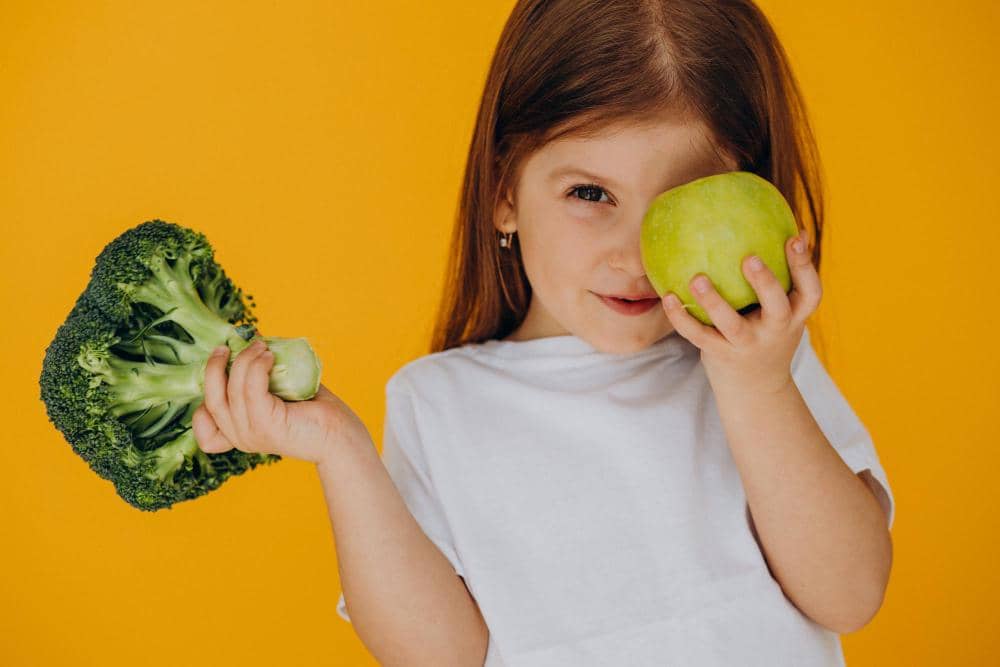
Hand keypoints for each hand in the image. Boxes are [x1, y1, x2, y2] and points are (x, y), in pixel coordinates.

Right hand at [192, 339, 368, 464]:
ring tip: (261, 347)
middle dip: (213, 368)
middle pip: (211, 399)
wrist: (341, 438)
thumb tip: (254, 343)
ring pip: (232, 389)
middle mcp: (241, 437)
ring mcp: (252, 433)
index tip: (219, 375)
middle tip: (226, 347)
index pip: (204, 429)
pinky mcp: (268, 424)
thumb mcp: (278, 396)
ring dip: (245, 360)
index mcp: (239, 435)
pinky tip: (270, 357)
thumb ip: (261, 380)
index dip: (202, 404)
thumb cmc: (314, 414)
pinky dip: (257, 367)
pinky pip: (251, 389)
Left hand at [661, 230, 820, 394]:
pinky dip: (681, 317)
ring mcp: (748, 346)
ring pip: (732, 325)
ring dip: (715, 302)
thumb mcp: (781, 311)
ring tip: (697, 279)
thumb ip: (779, 279)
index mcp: (794, 316)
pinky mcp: (721, 356)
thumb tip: (773, 223)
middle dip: (766, 283)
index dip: (805, 265)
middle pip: (777, 307)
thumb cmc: (766, 334)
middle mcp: (775, 331)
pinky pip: (698, 335)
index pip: (810, 291)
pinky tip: (666, 295)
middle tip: (750, 258)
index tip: (795, 237)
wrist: (755, 390)